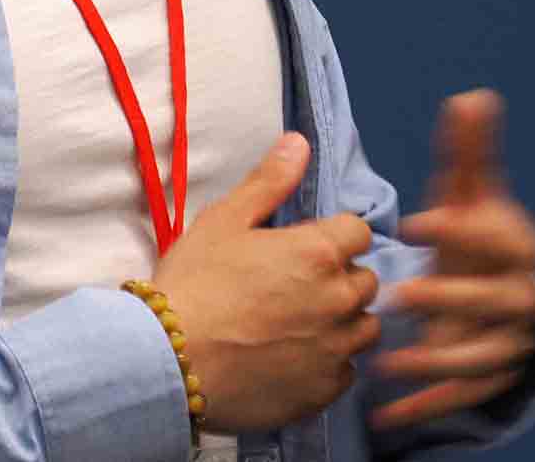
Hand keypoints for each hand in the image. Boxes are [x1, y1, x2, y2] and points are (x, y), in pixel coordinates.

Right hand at [150, 132, 383, 432]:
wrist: (169, 361)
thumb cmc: (194, 283)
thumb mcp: (224, 220)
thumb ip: (268, 181)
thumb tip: (299, 142)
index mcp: (319, 252)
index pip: (359, 232)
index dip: (334, 236)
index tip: (306, 247)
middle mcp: (338, 299)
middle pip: (365, 281)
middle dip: (340, 278)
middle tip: (298, 285)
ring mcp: (334, 350)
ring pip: (363, 329)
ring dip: (342, 322)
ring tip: (302, 324)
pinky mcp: (323, 392)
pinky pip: (345, 372)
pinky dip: (328, 364)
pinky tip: (294, 360)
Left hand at [368, 90, 534, 429]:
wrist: (489, 286)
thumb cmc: (473, 234)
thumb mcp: (469, 191)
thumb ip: (468, 149)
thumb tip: (472, 98)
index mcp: (521, 248)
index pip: (503, 238)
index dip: (463, 230)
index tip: (415, 221)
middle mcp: (523, 298)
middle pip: (500, 304)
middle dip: (453, 298)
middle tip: (400, 291)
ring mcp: (509, 343)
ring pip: (485, 359)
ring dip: (440, 361)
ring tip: (390, 357)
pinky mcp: (489, 378)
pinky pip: (465, 398)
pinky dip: (429, 407)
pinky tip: (388, 410)